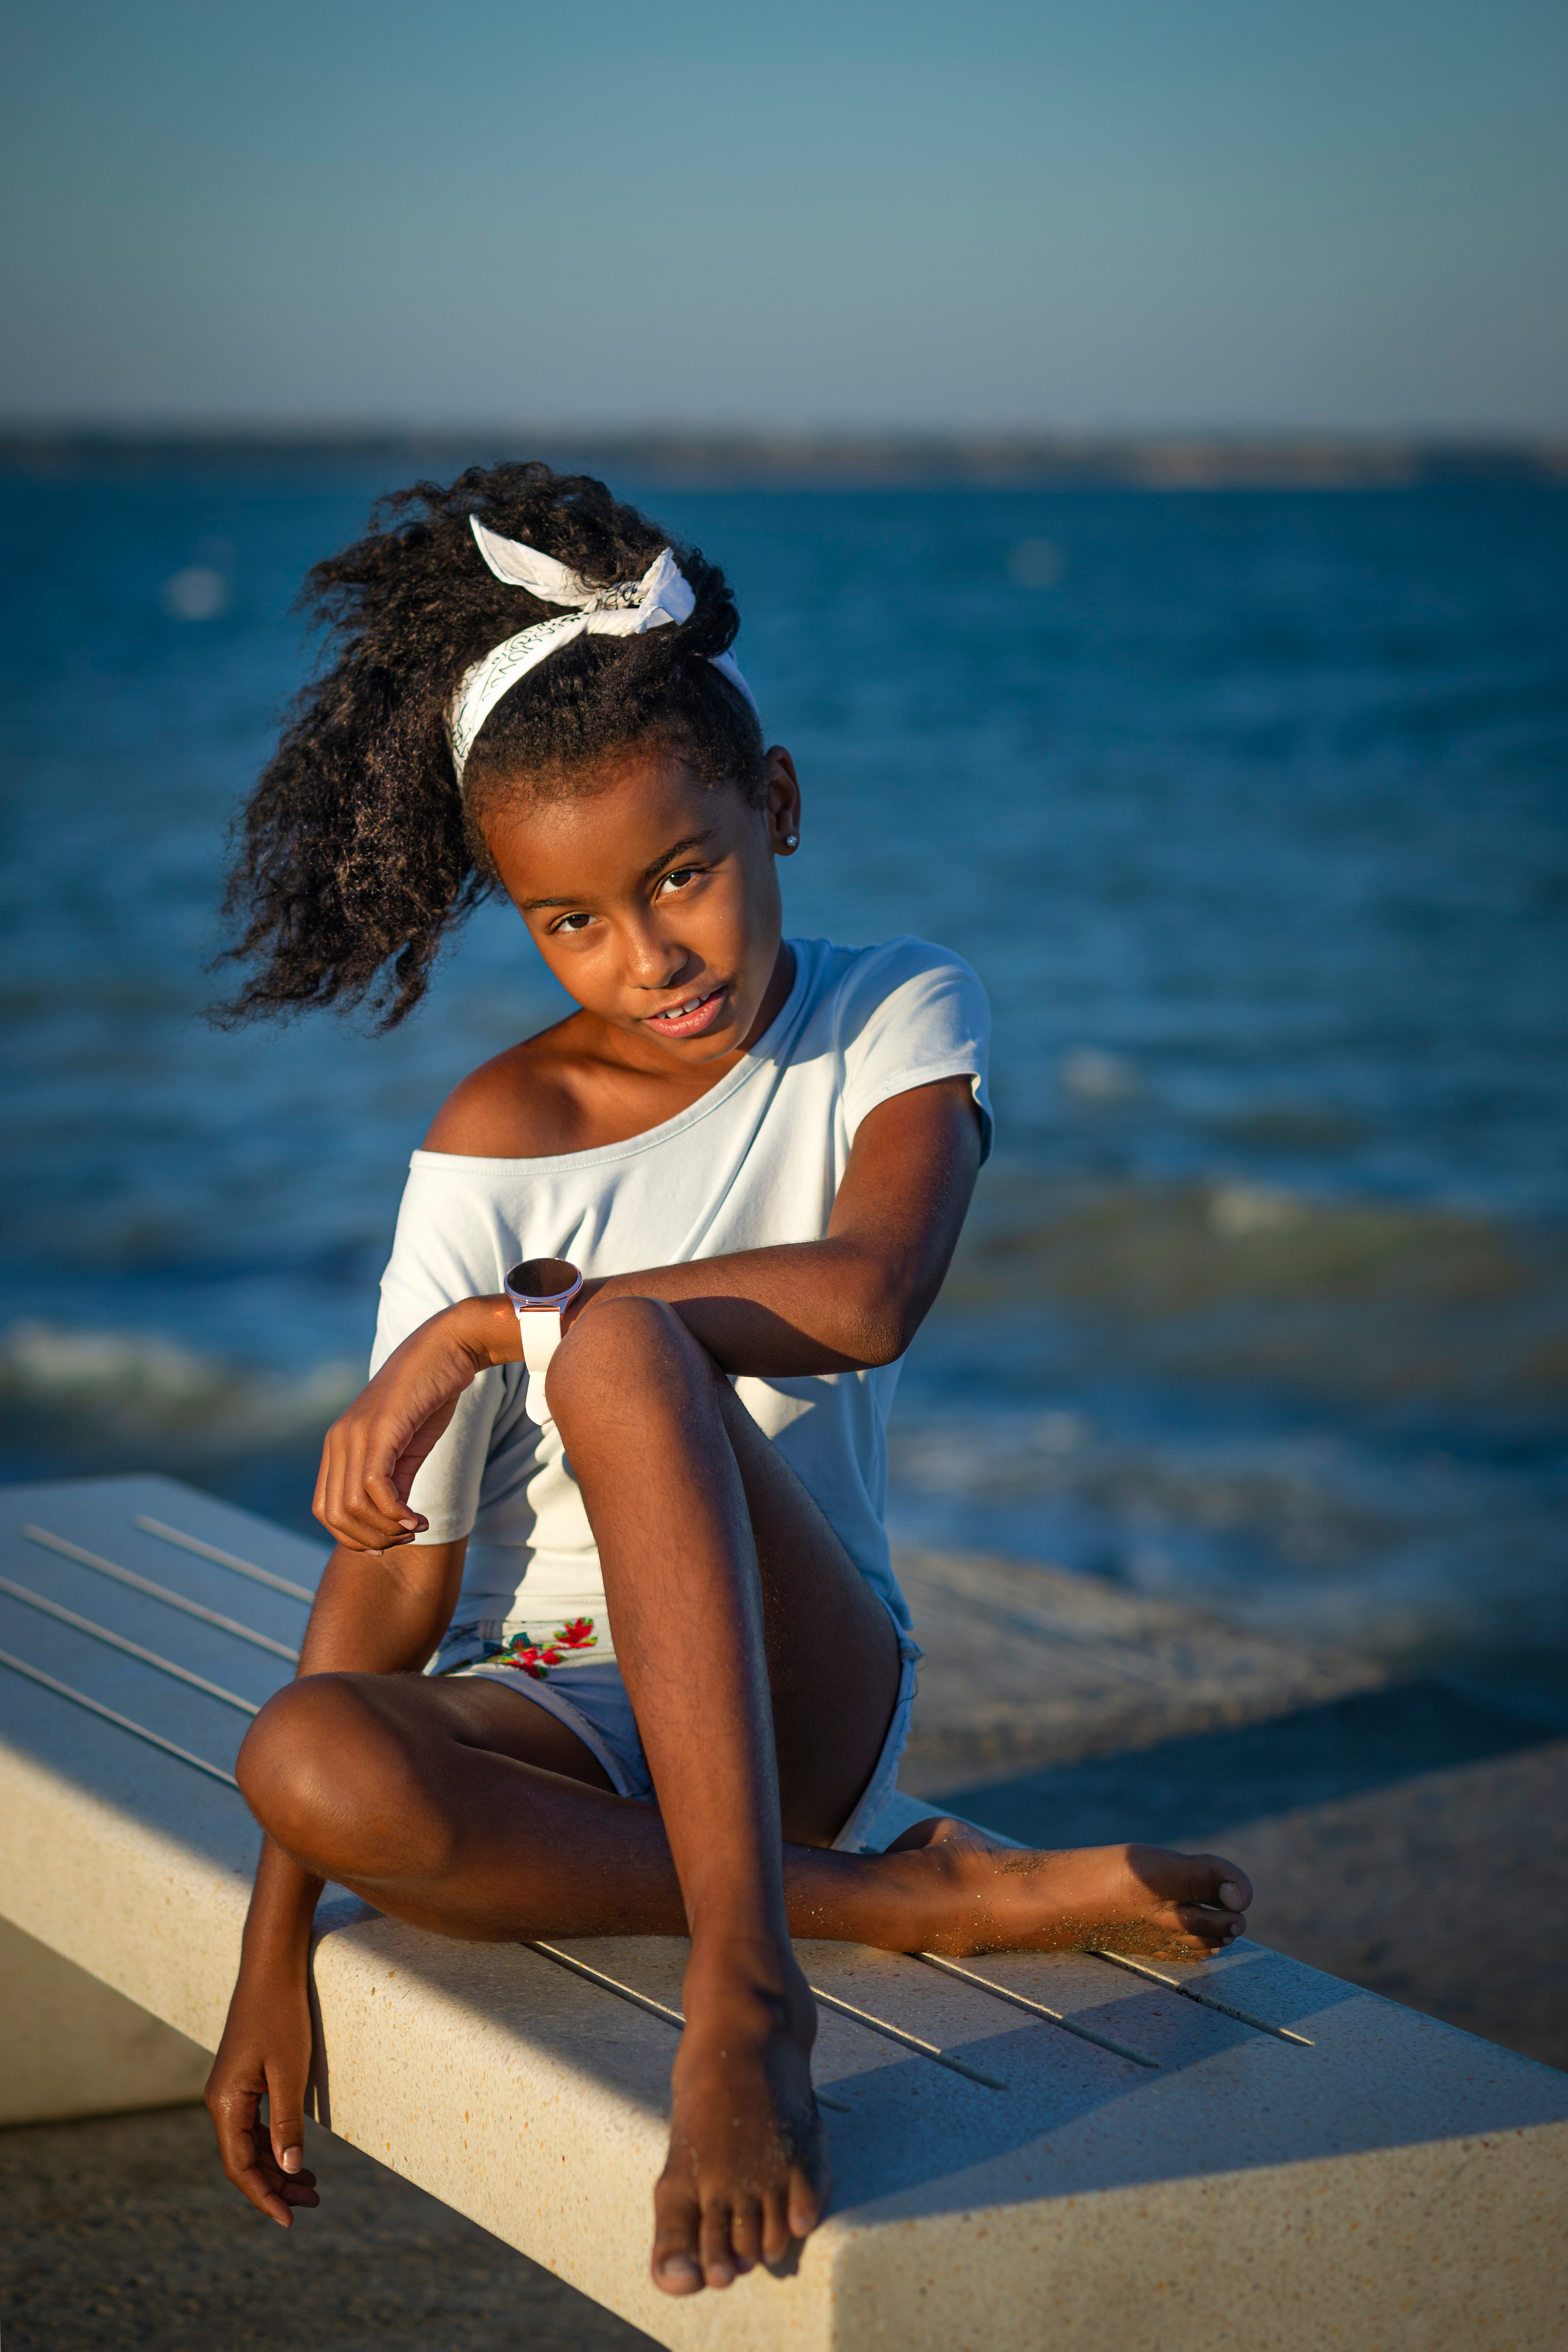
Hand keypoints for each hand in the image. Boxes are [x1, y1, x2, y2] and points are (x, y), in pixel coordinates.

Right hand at [205, 1956, 319, 2226]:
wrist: (273, 1965)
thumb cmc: (282, 2013)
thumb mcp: (289, 2071)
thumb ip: (287, 2121)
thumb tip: (289, 2168)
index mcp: (225, 2102)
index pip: (240, 2166)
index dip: (263, 2196)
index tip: (288, 2220)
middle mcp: (221, 2100)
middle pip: (244, 2159)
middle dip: (276, 2185)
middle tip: (313, 2202)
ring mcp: (231, 2089)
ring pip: (250, 2143)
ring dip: (277, 2166)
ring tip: (311, 2186)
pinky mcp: (244, 2077)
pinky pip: (254, 2123)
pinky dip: (274, 2142)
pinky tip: (297, 2153)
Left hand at [313, 1297, 514, 1549]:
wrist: (448, 1348)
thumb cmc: (429, 1395)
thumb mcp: (407, 1447)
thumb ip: (394, 1481)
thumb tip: (392, 1524)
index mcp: (338, 1445)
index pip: (325, 1510)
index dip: (354, 1537)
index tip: (391, 1540)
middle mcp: (338, 1440)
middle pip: (333, 1516)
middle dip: (370, 1539)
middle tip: (406, 1537)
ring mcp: (356, 1433)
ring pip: (352, 1506)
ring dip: (386, 1529)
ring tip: (415, 1527)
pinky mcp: (381, 1429)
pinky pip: (375, 1487)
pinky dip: (396, 1513)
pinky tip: (418, 1517)